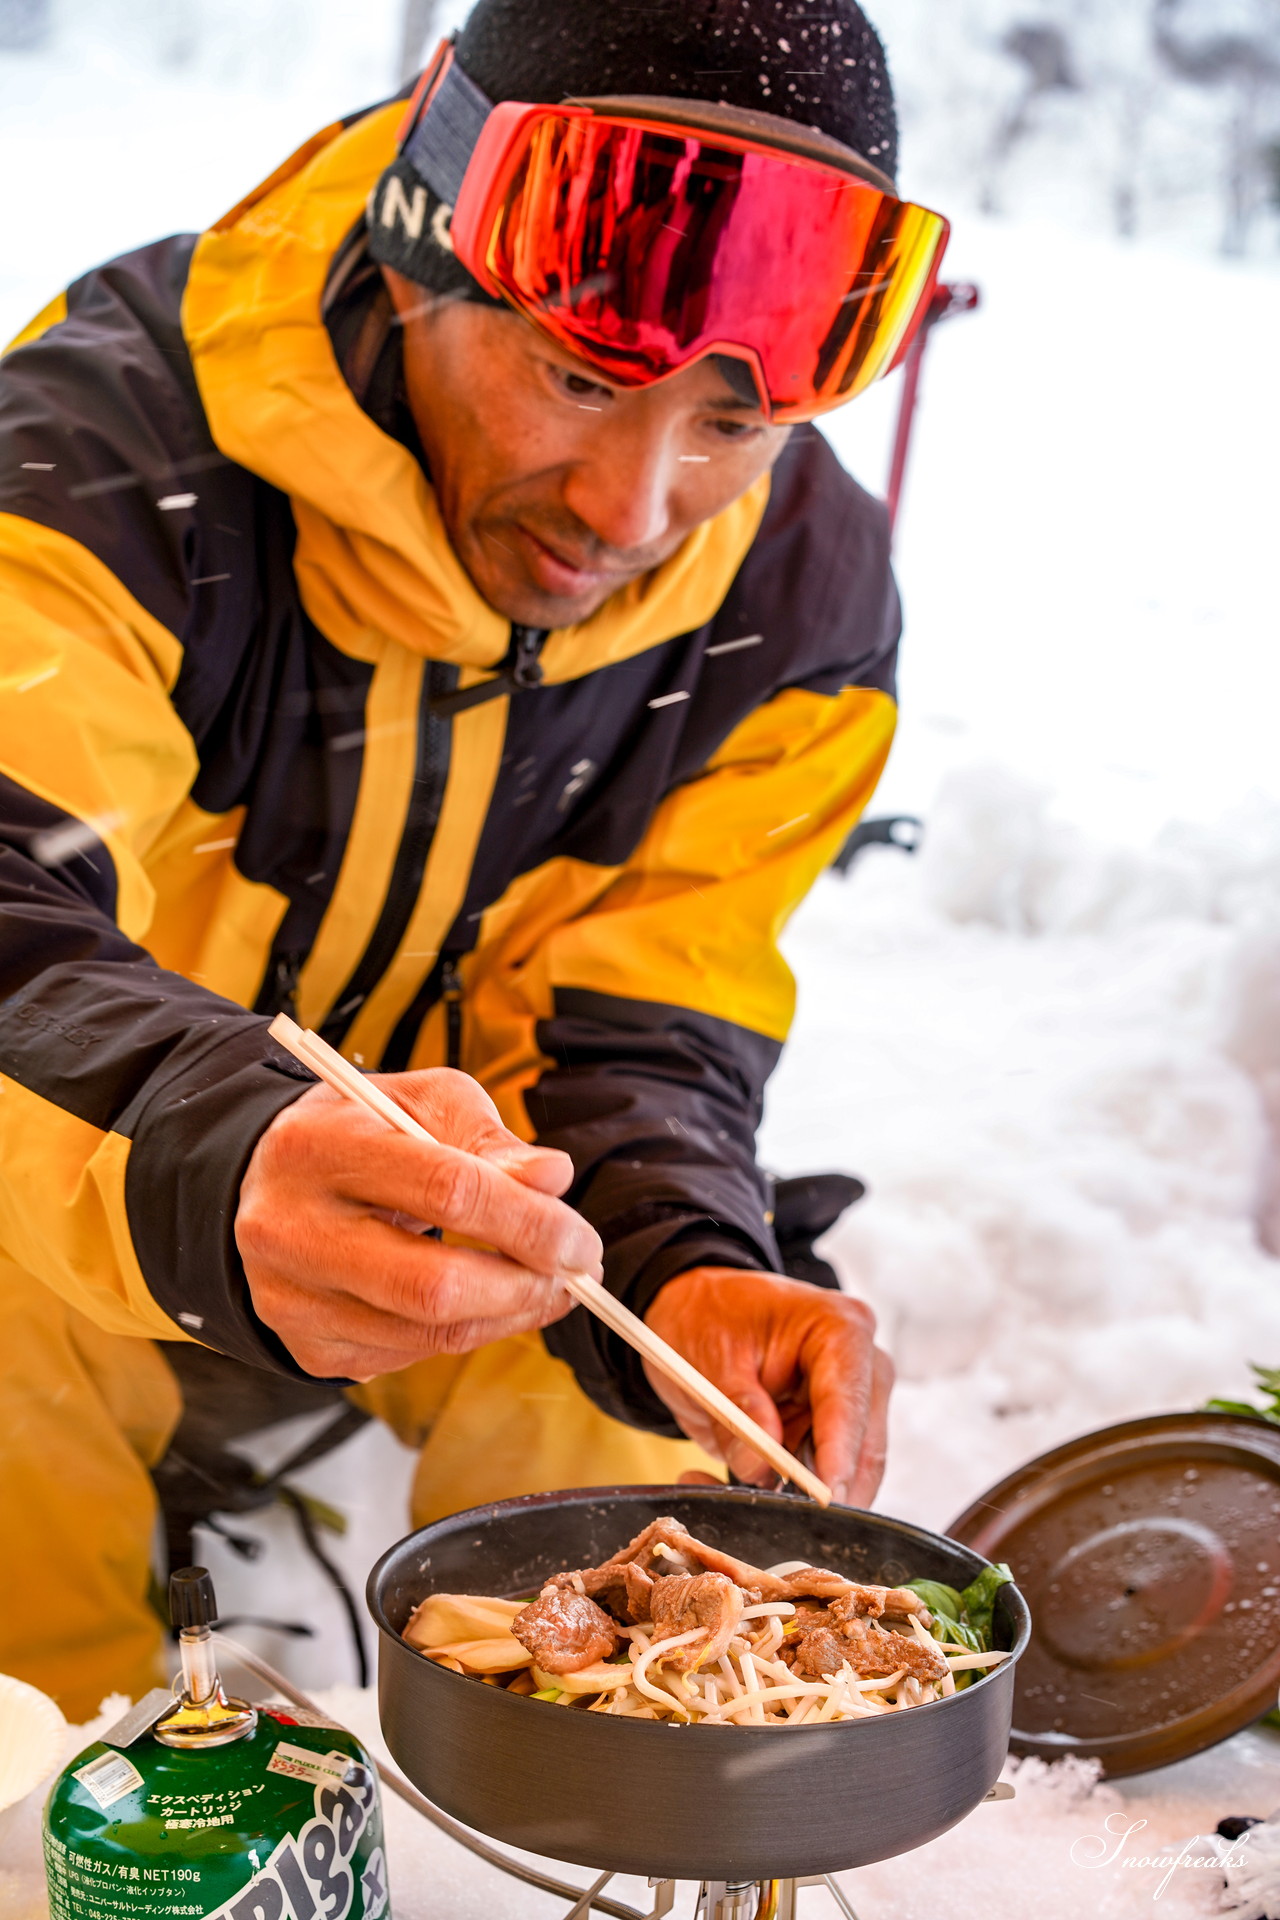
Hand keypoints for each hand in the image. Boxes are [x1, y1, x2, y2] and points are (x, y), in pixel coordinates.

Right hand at [236, 1068, 599, 1379]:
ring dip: (508, 1316)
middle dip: (524, 1286)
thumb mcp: (420, 1104)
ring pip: (427, 1333)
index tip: (580, 1240)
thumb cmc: (359, 1133)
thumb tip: (552, 1178)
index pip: (445, 1191)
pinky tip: (487, 1302)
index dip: (528, 1222)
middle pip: (434, 1285)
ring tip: (544, 1287)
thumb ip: (488, 1140)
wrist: (268, 1184)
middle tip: (574, 1275)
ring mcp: (291, 1298)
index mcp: (316, 1147)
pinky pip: (409, 1356)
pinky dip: (466, 1333)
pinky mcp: (305, 1346)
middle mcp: (290, 1229)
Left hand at [642, 1267, 891, 1507]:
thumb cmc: (709, 1316)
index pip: (848, 1398)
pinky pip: (813, 1483)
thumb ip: (739, 1409)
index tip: (826, 1496)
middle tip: (757, 1510)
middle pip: (860, 1449)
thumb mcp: (710, 1356)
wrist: (697, 1313)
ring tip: (711, 1485)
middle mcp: (861, 1370)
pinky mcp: (829, 1438)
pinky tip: (723, 1482)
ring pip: (840, 1478)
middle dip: (813, 1489)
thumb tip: (760, 1465)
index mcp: (840, 1330)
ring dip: (787, 1497)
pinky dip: (775, 1494)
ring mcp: (850, 1408)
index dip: (839, 1451)